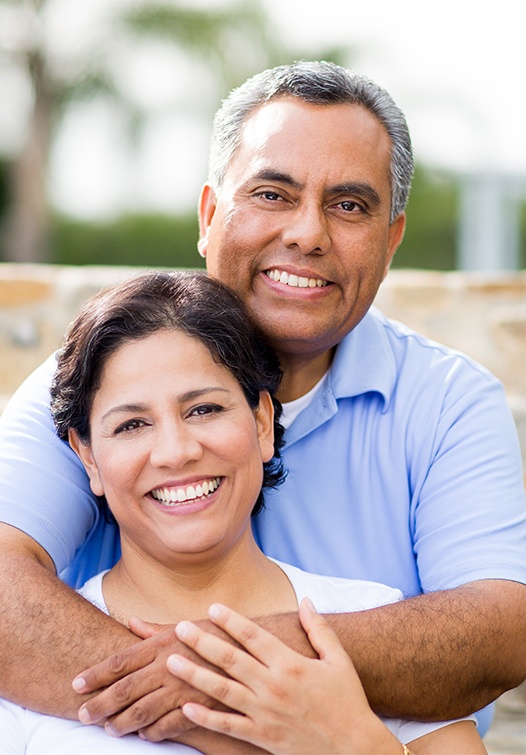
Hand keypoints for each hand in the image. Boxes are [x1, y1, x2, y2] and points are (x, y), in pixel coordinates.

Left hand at [72, 619, 224, 740]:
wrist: (259, 648)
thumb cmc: (220, 634)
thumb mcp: (186, 627)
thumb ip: (154, 630)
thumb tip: (130, 622)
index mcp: (163, 644)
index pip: (121, 661)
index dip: (96, 674)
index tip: (76, 684)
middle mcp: (169, 665)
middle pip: (125, 688)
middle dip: (100, 703)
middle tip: (82, 714)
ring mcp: (183, 688)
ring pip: (142, 711)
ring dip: (121, 723)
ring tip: (108, 729)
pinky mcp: (199, 706)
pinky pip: (168, 725)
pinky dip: (153, 733)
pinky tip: (144, 735)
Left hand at [167, 599, 399, 754]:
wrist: (354, 748)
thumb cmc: (348, 701)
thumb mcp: (338, 660)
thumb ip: (319, 629)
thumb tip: (305, 600)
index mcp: (290, 664)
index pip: (254, 636)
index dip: (231, 620)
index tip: (212, 607)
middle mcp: (274, 687)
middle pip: (230, 659)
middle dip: (202, 642)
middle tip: (179, 628)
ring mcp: (265, 713)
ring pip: (222, 691)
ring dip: (194, 675)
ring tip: (171, 661)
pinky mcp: (262, 737)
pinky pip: (228, 726)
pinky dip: (206, 717)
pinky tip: (186, 706)